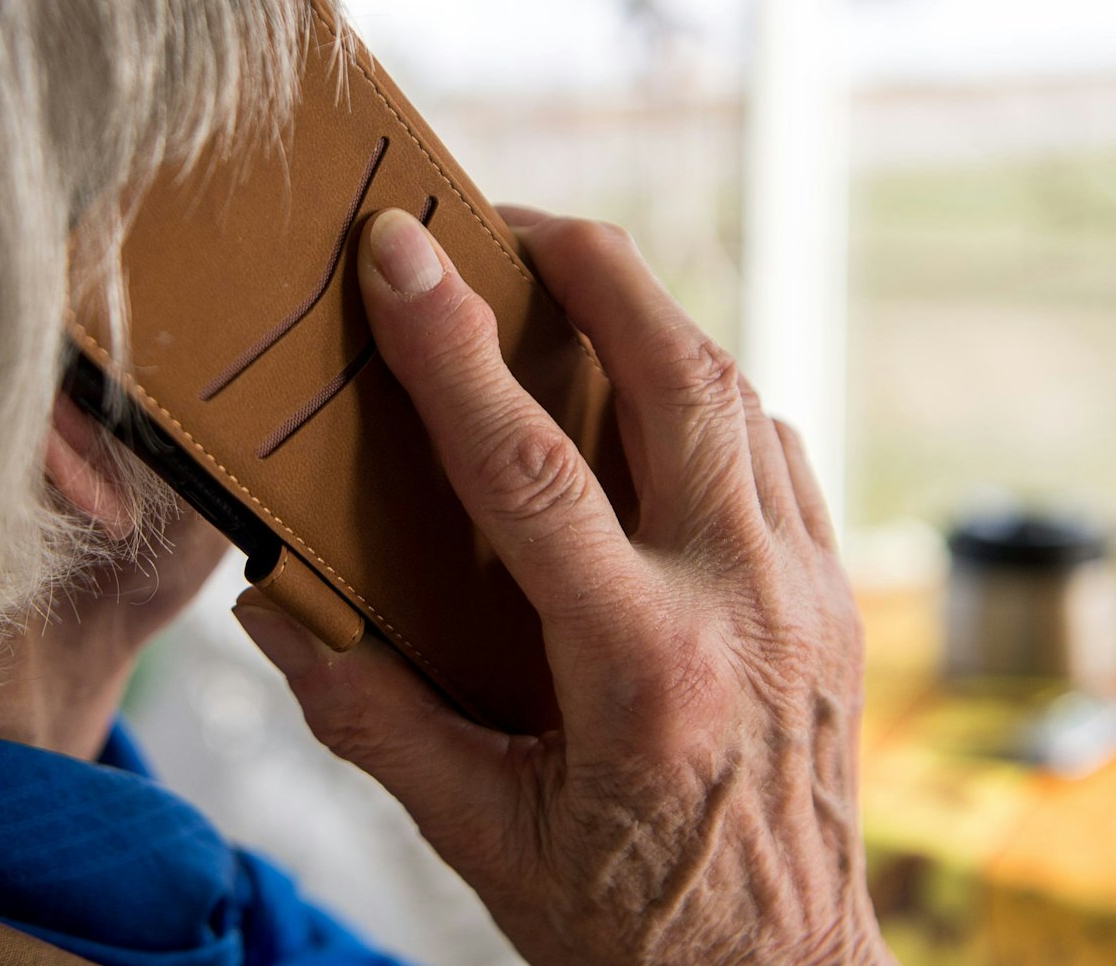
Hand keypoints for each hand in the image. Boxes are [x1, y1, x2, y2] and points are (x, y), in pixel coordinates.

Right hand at [234, 205, 888, 965]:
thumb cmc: (634, 928)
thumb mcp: (481, 841)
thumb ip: (373, 717)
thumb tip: (277, 606)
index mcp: (643, 670)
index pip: (530, 467)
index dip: (451, 345)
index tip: (398, 248)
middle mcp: (745, 608)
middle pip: (681, 378)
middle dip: (596, 268)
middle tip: (509, 221)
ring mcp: (809, 597)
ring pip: (743, 398)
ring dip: (657, 321)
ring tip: (574, 289)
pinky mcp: (838, 602)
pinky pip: (780, 454)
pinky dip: (716, 398)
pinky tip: (657, 401)